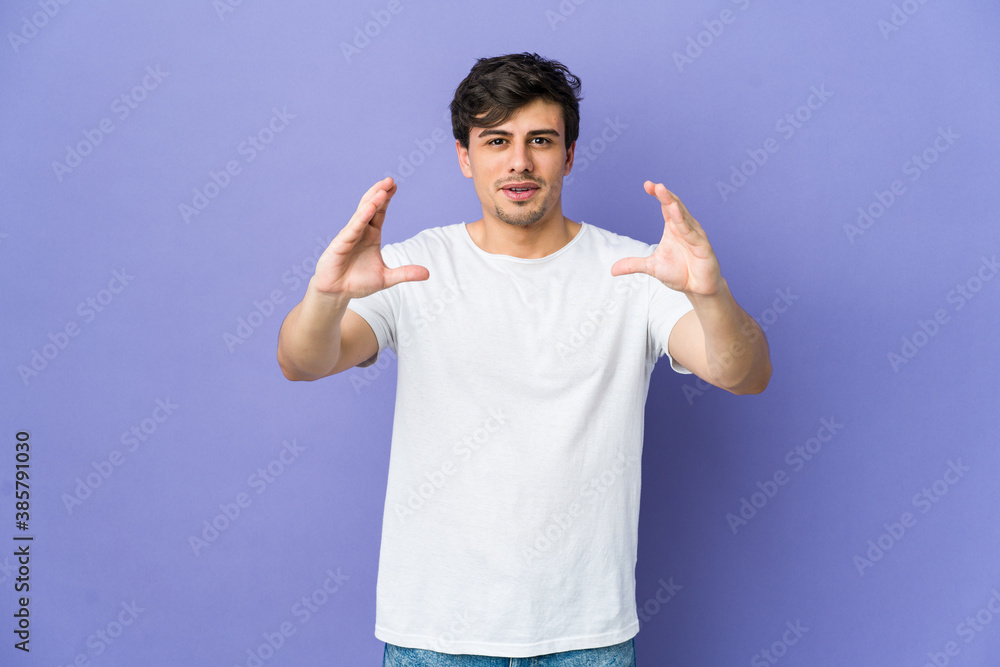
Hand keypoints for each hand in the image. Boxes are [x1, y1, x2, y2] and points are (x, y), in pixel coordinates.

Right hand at [311, 177, 428, 298]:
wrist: (337, 293)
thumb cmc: (357, 282)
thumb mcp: (386, 278)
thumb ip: (405, 273)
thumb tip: (427, 273)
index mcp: (371, 235)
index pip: (380, 213)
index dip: (386, 199)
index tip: (394, 186)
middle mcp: (360, 232)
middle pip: (371, 207)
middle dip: (380, 193)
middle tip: (390, 180)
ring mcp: (349, 236)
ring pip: (361, 214)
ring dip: (372, 201)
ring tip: (382, 189)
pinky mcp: (340, 244)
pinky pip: (352, 228)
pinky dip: (361, 217)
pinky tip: (369, 207)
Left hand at [611, 181, 723, 295]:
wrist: (698, 288)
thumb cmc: (679, 273)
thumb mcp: (652, 268)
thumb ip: (633, 265)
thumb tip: (612, 270)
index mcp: (673, 228)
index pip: (665, 207)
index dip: (658, 195)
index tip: (647, 185)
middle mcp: (684, 228)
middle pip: (674, 206)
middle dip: (664, 195)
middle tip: (653, 185)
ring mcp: (694, 235)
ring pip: (682, 216)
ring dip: (672, 203)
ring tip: (662, 191)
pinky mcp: (702, 245)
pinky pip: (690, 231)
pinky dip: (682, 221)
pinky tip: (674, 210)